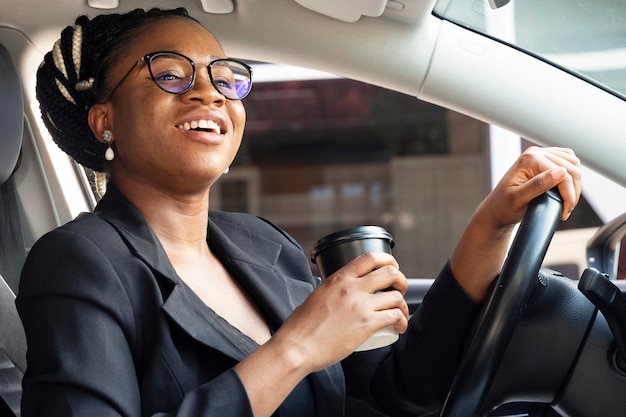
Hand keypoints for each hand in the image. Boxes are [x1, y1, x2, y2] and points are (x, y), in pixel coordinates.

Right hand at [272, 252, 408, 372]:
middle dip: (401, 280)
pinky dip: (402, 321)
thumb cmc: (302, 326)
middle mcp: (352, 288)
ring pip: (396, 297)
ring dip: (403, 306)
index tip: (392, 267)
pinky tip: (399, 327)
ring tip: (400, 315)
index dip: (387, 259)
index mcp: (338, 278)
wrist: (298, 347)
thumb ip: (333, 290)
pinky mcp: (367, 324)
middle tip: (399, 290)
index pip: (370, 258)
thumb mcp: (318, 295)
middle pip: (390, 273)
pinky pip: (395, 316)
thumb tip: (342, 292)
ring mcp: (361, 305)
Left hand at [482, 146, 581, 229]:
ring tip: (566, 202)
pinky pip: (569, 163)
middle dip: (573, 192)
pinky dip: (572, 177)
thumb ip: (538, 185)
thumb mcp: (518, 199)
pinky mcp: (545, 160)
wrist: (496, 209)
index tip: (565, 212)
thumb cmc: (503, 206)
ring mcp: (541, 155)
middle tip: (566, 210)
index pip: (563, 174)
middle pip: (572, 168)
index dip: (569, 195)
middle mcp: (536, 153)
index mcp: (530, 158)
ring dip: (575, 185)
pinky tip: (566, 191)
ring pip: (573, 165)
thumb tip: (561, 172)